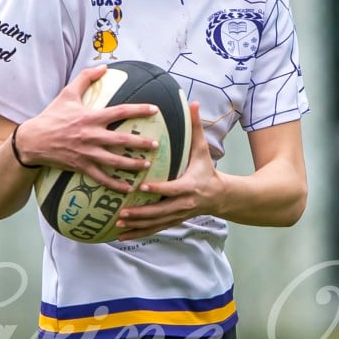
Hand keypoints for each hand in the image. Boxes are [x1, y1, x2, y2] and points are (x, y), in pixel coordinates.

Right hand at [15, 64, 159, 190]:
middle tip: (156, 145)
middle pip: (122, 140)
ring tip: (146, 165)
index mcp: (91, 117)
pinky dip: (115, 185)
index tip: (155, 110)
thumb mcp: (67, 94)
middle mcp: (91, 136)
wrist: (33, 140)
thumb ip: (85, 78)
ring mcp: (87, 153)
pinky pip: (101, 178)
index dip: (140, 110)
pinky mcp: (81, 167)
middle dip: (141, 143)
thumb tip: (104, 67)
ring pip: (115, 161)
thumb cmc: (52, 116)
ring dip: (132, 165)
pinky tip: (128, 188)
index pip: (121, 111)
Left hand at [115, 103, 222, 237]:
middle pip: (160, 211)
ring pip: (155, 223)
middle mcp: (183, 204)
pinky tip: (122, 235)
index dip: (159, 189)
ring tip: (118, 224)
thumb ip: (195, 128)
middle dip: (141, 213)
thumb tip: (193, 103)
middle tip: (122, 212)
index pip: (172, 189)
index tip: (143, 187)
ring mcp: (177, 214)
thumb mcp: (203, 150)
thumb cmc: (207, 170)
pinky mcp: (172, 220)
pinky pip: (153, 229)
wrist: (219, 196)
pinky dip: (138, 233)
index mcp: (189, 186)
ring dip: (137, 225)